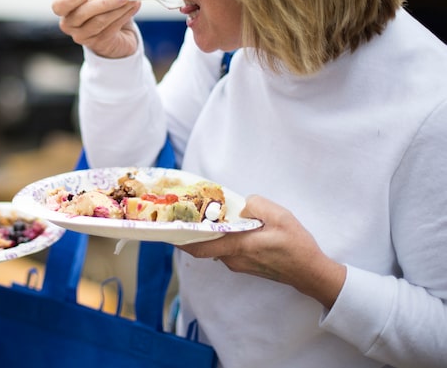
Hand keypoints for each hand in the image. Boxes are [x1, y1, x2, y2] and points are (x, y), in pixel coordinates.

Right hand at [52, 0, 141, 58]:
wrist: (118, 34)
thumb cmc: (106, 10)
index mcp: (66, 10)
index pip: (59, 5)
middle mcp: (70, 25)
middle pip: (82, 13)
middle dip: (104, 3)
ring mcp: (82, 37)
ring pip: (100, 21)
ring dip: (119, 9)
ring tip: (132, 0)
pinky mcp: (98, 44)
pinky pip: (111, 28)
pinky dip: (124, 15)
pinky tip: (134, 7)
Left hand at [177, 195, 345, 309]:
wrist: (310, 272)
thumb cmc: (296, 245)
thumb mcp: (279, 215)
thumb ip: (255, 205)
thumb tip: (241, 207)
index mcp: (238, 246)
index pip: (199, 246)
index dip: (180, 239)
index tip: (167, 229)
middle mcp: (233, 259)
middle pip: (204, 245)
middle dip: (192, 230)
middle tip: (184, 213)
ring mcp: (238, 264)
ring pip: (216, 247)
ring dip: (209, 234)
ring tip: (204, 214)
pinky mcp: (245, 265)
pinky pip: (226, 250)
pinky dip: (221, 239)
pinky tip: (227, 225)